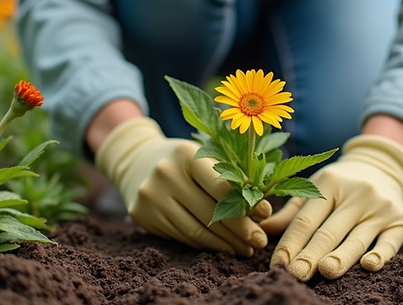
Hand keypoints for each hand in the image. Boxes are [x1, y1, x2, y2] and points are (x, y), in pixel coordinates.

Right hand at [95, 117, 269, 255]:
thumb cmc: (183, 160)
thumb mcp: (205, 156)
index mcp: (186, 153)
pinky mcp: (142, 215)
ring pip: (196, 230)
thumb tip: (263, 212)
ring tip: (243, 249)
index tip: (265, 218)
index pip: (222, 187)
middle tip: (259, 242)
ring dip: (224, 244)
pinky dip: (204, 244)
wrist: (136, 160)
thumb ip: (234, 178)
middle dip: (240, 231)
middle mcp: (165, 173)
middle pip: (211, 212)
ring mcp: (151, 196)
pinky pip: (181, 236)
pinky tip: (221, 247)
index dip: (247, 206)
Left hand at [261, 134, 402, 279]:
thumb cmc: (340, 183)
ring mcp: (380, 207)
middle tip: (296, 274)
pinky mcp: (400, 221)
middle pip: (329, 231)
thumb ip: (291, 211)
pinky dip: (380, 254)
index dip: (290, 243)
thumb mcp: (315, 188)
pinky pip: (390, 242)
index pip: (306, 220)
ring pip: (356, 238)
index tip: (278, 265)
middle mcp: (356, 194)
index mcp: (329, 183)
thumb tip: (263, 231)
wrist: (382, 166)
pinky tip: (368, 266)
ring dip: (341, 257)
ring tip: (325, 272)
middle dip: (310, 255)